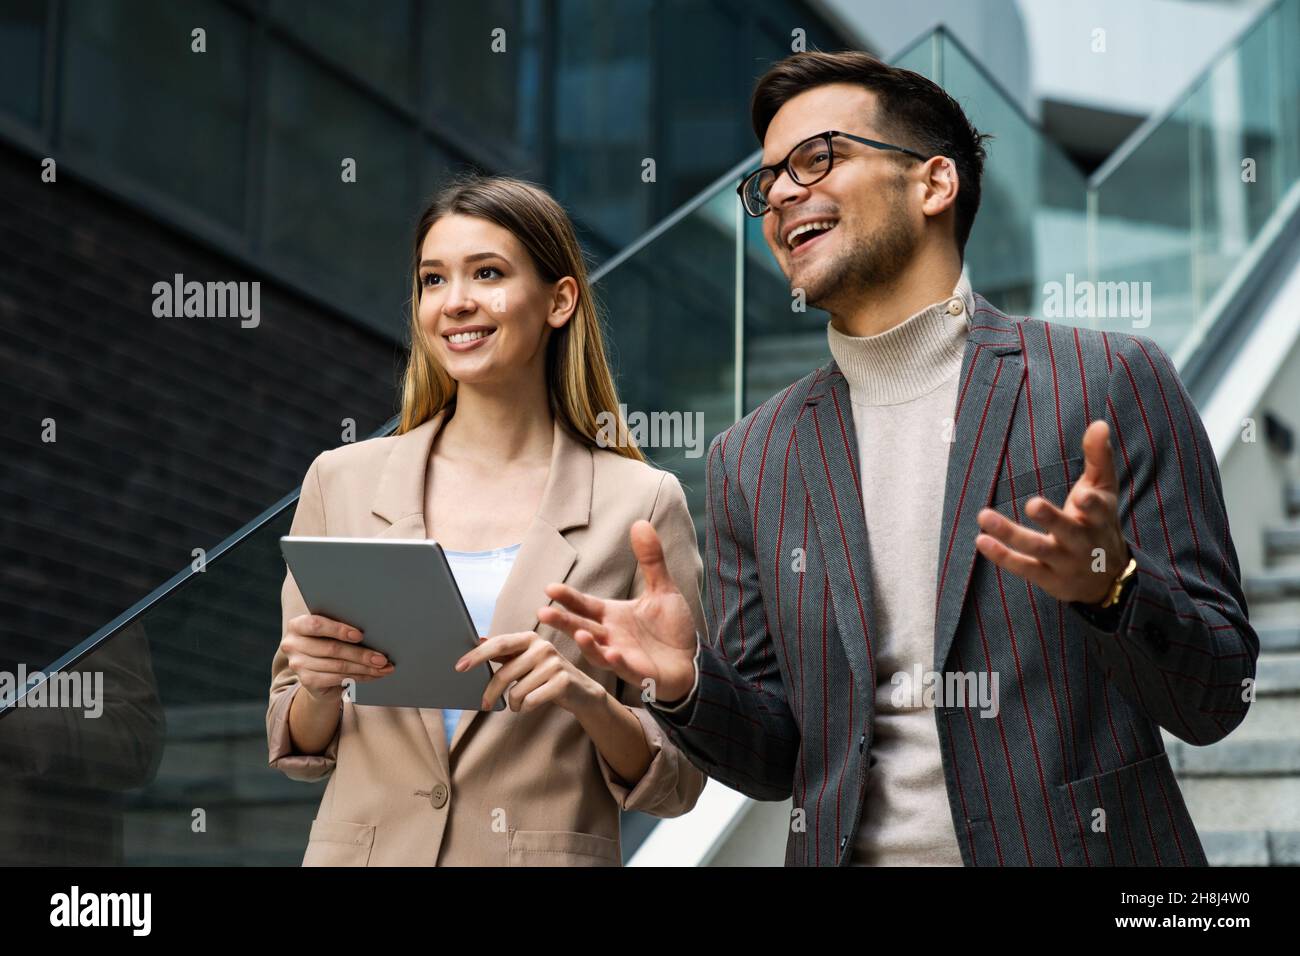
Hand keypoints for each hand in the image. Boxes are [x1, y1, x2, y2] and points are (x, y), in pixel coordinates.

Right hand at [281, 613, 394, 700]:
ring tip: (383, 667)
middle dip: (361, 654)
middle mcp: (292, 644)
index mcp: (298, 625)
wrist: (318, 674)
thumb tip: (374, 630)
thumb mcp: (331, 632)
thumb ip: (342, 628)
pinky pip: (337, 678)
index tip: (360, 635)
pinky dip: (359, 677)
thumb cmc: (329, 644)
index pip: (317, 625)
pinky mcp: (306, 681)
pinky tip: (373, 675)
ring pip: (338, 665)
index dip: (339, 630)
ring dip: (364, 668)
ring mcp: (297, 664)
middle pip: (332, 648)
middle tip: (382, 658)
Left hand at [454, 631, 603, 714]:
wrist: (582, 692)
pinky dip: (525, 708)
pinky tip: (531, 705)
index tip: (459, 666)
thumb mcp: (527, 661)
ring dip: (513, 703)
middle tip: (485, 704)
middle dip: (490, 692)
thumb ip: (505, 652)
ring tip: (519, 703)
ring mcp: (554, 664)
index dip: (478, 655)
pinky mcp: (562, 681)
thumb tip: (478, 640)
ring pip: (517, 691)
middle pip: (504, 673)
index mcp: (530, 638)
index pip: (499, 644)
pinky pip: (530, 701)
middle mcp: (543, 647)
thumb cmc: (547, 676)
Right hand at [538, 519, 697, 703]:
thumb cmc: (670, 628)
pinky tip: (613, 653)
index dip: (568, 598)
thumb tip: (640, 522)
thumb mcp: (662, 589)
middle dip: (563, 622)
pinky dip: (618, 662)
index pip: (584, 605)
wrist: (692, 660)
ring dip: (588, 646)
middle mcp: (611, 636)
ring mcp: (622, 656)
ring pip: (598, 652)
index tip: (550, 588)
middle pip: (581, 628)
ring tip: (580, 634)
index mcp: (612, 616)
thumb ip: (650, 560)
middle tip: (543, 614)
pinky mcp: (639, 673)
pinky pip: (625, 669)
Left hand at [975, 419, 1130, 604]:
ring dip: (1010, 534)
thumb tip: (1098, 423)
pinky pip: (1022, 568)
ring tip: (984, 516)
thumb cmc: (1100, 523)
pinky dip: (1002, 556)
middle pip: (1067, 531)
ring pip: (1037, 549)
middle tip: (1033, 504)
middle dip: (1051, 519)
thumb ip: (1099, 457)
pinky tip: (981, 540)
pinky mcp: (1047, 578)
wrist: (1108, 579)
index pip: (1099, 511)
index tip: (1084, 495)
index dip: (1092, 504)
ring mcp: (1064, 562)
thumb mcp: (1105, 491)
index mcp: (1099, 519)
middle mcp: (1083, 542)